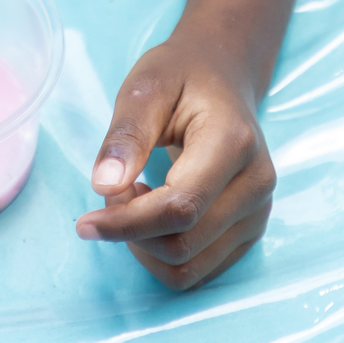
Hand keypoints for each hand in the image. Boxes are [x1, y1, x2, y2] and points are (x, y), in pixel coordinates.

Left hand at [76, 28, 275, 290]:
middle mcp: (256, 184)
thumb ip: (126, 135)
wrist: (221, 74)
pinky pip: (200, 268)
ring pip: (191, 266)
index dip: (128, 223)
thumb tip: (104, 187)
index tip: (86, 220)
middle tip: (112, 190)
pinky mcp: (250, 230)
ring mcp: (258, 211)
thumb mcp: (146, 87)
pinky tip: (152, 212)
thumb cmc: (181, 76)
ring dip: (146, 246)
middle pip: (184, 243)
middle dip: (132, 230)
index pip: (180, 207)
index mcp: (234, 142)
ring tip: (132, 198)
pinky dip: (163, 253)